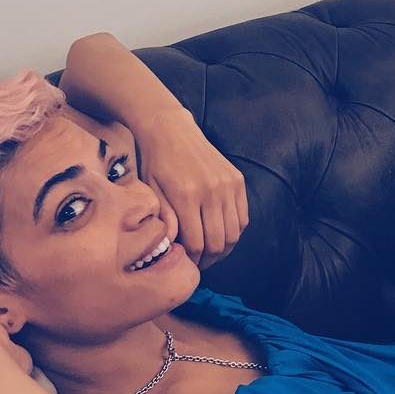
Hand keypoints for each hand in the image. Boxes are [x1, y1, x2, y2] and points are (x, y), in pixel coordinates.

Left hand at [134, 108, 248, 270]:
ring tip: (211, 252)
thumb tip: (175, 247)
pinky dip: (235, 231)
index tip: (186, 264)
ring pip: (234, 233)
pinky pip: (243, 217)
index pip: (197, 242)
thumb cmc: (155, 162)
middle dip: (209, 259)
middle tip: (199, 263)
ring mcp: (228, 185)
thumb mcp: (151, 192)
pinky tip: (221, 233)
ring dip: (224, 249)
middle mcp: (212, 191)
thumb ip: (165, 220)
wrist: (171, 129)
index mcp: (187, 196)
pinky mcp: (237, 180)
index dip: (192, 260)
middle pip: (219, 241)